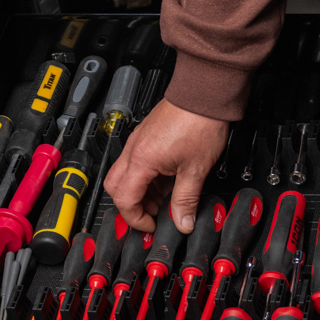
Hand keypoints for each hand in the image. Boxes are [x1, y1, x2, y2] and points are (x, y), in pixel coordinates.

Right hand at [104, 98, 227, 233]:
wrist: (204, 94)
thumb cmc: (200, 122)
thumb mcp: (196, 169)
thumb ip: (187, 200)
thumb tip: (183, 222)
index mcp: (141, 160)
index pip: (124, 200)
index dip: (136, 219)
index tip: (151, 225)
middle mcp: (134, 150)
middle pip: (115, 188)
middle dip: (132, 206)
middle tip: (153, 214)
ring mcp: (138, 142)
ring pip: (126, 175)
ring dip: (142, 192)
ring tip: (166, 197)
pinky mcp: (146, 136)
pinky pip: (137, 163)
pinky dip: (148, 178)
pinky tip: (168, 180)